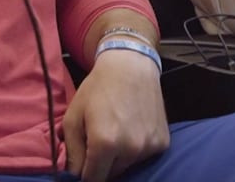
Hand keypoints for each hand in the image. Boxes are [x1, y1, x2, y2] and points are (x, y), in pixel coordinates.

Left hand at [64, 47, 168, 180]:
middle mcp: (130, 149)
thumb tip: (74, 176)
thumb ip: (71, 151)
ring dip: (120, 156)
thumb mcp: (73, 116)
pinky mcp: (162, 142)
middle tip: (99, 138)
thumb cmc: (98, 88)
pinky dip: (136, 148)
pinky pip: (144, 156)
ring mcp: (149, 146)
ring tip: (117, 129)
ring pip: (128, 166)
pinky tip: (132, 127)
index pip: (93, 179)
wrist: (131, 65)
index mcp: (105, 144)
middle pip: (111, 174)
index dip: (85, 174)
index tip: (84, 162)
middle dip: (102, 164)